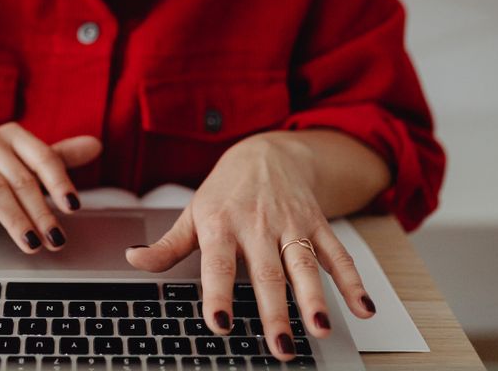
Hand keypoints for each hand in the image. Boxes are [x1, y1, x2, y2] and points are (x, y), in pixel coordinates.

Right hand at [0, 122, 101, 253]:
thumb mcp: (25, 162)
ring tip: (30, 242)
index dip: (59, 183)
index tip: (73, 208)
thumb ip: (59, 157)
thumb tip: (97, 145)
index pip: (43, 158)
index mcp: (14, 135)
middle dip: (41, 212)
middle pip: (21, 179)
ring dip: (15, 218)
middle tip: (56, 239)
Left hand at [125, 132, 376, 361]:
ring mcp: (290, 224)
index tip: (219, 324)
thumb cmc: (225, 191)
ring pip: (304, 264)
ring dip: (315, 297)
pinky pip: (336, 254)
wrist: (266, 152)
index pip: (217, 264)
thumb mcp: (192, 212)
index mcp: (220, 224)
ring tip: (321, 328)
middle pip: (267, 273)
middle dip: (274, 311)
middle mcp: (257, 225)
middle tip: (279, 346)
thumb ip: (167, 245)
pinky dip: (353, 281)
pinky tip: (364, 308)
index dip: (217, 294)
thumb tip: (134, 260)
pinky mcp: (316, 225)